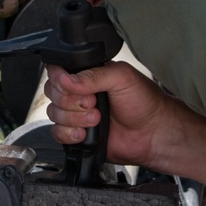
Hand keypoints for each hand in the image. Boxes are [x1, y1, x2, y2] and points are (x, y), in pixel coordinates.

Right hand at [45, 60, 163, 161]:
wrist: (153, 134)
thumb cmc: (144, 102)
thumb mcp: (121, 77)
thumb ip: (93, 75)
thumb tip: (66, 80)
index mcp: (88, 74)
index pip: (57, 71)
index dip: (61, 80)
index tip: (78, 88)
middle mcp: (79, 93)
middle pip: (52, 93)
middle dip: (71, 101)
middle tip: (93, 103)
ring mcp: (76, 114)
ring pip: (53, 114)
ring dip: (74, 118)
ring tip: (97, 119)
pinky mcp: (76, 134)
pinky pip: (57, 133)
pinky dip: (69, 134)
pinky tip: (85, 134)